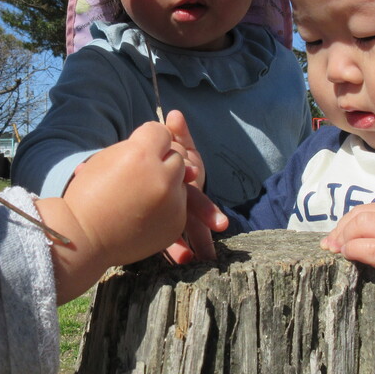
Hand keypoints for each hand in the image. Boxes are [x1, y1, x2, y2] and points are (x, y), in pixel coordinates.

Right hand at [39, 121, 195, 301]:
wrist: (84, 238)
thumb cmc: (88, 194)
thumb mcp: (105, 159)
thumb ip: (136, 147)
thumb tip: (162, 142)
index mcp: (140, 154)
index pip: (160, 132)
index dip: (147, 140)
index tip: (137, 149)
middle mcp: (161, 177)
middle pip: (176, 154)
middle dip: (161, 160)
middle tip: (140, 173)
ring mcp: (172, 202)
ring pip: (181, 180)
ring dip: (166, 183)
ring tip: (142, 194)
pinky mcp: (176, 223)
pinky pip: (180, 204)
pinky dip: (168, 206)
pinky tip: (146, 211)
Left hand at [163, 110, 225, 261]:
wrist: (153, 176)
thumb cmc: (169, 162)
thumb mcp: (175, 149)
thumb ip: (177, 135)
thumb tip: (174, 114)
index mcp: (188, 177)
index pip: (193, 176)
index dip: (198, 185)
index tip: (209, 203)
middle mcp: (188, 196)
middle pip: (198, 204)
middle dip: (209, 215)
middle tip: (220, 226)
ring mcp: (180, 213)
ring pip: (192, 226)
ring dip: (200, 239)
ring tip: (203, 255)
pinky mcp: (170, 227)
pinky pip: (174, 239)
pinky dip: (178, 248)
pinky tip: (182, 259)